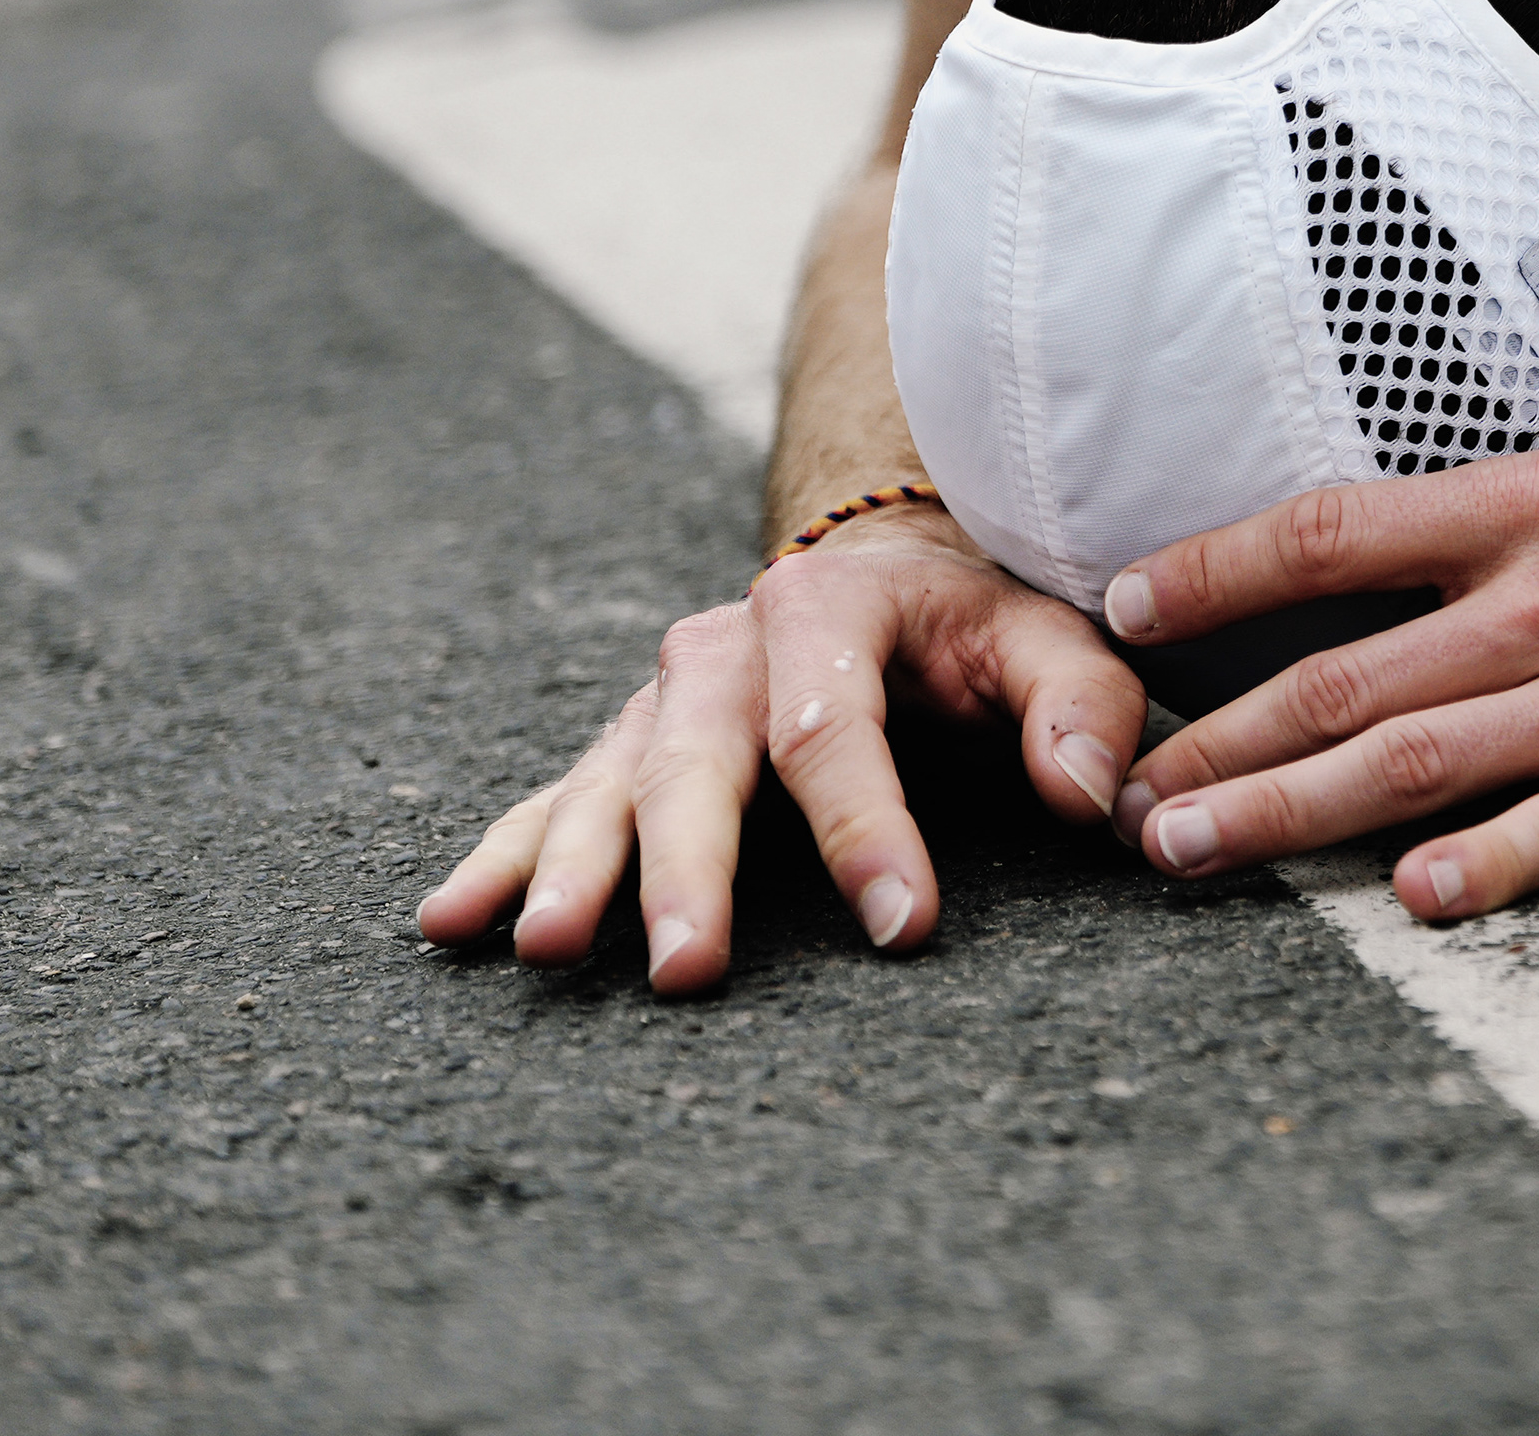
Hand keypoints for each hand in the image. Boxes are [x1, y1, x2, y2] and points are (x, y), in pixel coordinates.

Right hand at [415, 503, 1147, 993]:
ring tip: (542, 949)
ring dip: (571, 870)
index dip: (869, 829)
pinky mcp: (624, 750)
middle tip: (689, 968)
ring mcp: (660, 702)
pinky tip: (452, 922)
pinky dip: (501, 860)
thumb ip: (1084, 706)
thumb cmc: (976, 630)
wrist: (885, 571)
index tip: (903, 927)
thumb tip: (1086, 796)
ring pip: (606, 788)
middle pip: (697, 763)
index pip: (837, 727)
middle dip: (690, 869)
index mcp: (828, 607)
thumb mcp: (1051, 639)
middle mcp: (722, 647)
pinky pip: (550, 803)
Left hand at [1103, 451, 1538, 920]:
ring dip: (1290, 811)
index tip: (1121, 607)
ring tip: (1191, 852)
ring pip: (1421, 758)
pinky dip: (1489, 866)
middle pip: (1349, 670)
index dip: (1216, 569)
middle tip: (1121, 797)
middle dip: (1217, 739)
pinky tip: (1411, 902)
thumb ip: (1498, 530)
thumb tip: (1349, 572)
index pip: (1336, 529)